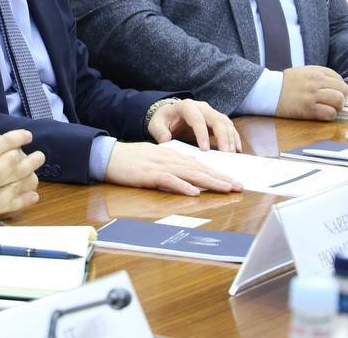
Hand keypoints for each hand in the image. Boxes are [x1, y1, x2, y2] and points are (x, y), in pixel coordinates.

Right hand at [0, 121, 42, 225]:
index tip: (26, 136)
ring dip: (29, 175)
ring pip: (14, 181)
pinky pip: (9, 203)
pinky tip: (31, 196)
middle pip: (13, 161)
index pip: (1, 141)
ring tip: (38, 173)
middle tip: (39, 156)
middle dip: (28, 157)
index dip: (16, 137)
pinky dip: (22, 199)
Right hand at [103, 142, 242, 195]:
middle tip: (238, 186)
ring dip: (209, 181)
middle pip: (200, 168)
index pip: (199, 164)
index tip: (232, 181)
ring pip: (190, 173)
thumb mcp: (155, 159)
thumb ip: (171, 164)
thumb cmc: (130, 159)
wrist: (108, 155)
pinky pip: (169, 180)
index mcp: (172, 154)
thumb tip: (187, 174)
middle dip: (220, 178)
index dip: (217, 173)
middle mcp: (170, 158)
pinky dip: (182, 186)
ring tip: (225, 188)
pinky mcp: (149, 174)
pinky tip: (194, 192)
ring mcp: (160, 165)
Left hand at [146, 99, 241, 152]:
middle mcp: (202, 107)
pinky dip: (234, 138)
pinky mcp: (217, 120)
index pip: (197, 119)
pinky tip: (236, 150)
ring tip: (231, 155)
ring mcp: (211, 112)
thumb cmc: (163, 120)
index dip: (202, 134)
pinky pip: (229, 127)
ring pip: (225, 123)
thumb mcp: (156, 124)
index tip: (205, 150)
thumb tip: (166, 139)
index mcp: (186, 106)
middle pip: (216, 119)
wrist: (170, 115)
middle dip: (223, 137)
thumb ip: (159, 131)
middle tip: (225, 154)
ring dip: (231, 139)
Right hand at [275, 65, 347, 119]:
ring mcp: (313, 96)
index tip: (335, 93)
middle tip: (335, 102)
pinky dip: (330, 115)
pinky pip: (329, 113)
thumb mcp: (303, 72)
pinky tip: (323, 114)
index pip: (339, 79)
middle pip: (343, 89)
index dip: (339, 88)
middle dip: (342, 97)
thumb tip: (336, 85)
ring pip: (339, 101)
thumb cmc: (286, 83)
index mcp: (315, 72)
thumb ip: (319, 75)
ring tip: (330, 108)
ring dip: (338, 107)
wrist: (269, 92)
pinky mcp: (309, 109)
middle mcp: (316, 82)